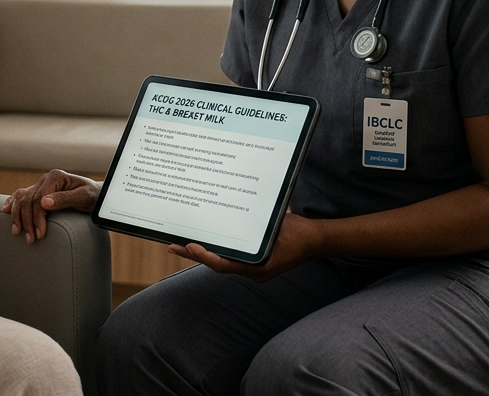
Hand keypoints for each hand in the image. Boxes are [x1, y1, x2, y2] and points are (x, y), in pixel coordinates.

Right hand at [2, 169, 100, 243]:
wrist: (97, 194)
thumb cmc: (93, 196)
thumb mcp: (84, 197)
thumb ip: (65, 198)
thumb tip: (44, 202)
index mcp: (55, 177)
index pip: (38, 198)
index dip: (37, 217)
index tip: (39, 234)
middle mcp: (45, 179)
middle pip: (28, 200)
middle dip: (27, 221)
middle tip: (31, 239)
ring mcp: (41, 184)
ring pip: (21, 198)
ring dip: (17, 216)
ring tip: (18, 232)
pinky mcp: (39, 191)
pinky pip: (21, 195)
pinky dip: (12, 203)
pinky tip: (5, 211)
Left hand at [168, 213, 323, 282]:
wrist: (315, 240)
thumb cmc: (298, 233)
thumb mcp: (277, 226)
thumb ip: (257, 229)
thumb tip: (232, 217)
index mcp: (258, 268)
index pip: (224, 265)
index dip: (206, 257)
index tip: (191, 246)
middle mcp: (252, 271)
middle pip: (217, 263)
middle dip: (194, 255)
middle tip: (172, 245)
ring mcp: (252, 268)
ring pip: (221, 261)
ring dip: (201, 252)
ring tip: (179, 243)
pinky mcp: (253, 261)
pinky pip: (230, 256)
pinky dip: (216, 249)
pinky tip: (203, 240)